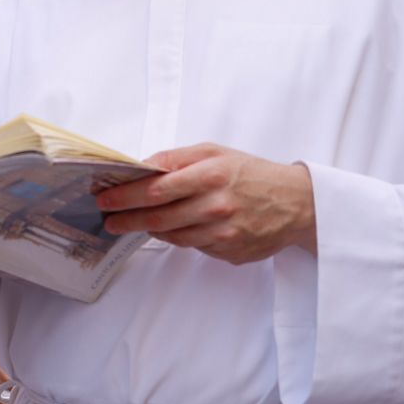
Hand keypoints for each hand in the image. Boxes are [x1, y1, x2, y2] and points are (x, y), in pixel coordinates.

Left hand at [96, 143, 316, 264]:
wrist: (298, 203)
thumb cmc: (252, 173)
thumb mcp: (216, 153)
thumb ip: (177, 159)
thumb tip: (142, 167)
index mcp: (211, 175)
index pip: (156, 188)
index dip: (125, 195)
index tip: (105, 198)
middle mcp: (216, 205)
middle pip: (158, 216)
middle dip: (126, 218)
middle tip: (108, 219)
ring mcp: (223, 232)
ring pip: (172, 235)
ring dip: (148, 229)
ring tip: (130, 223)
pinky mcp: (229, 251)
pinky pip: (192, 246)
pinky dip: (178, 237)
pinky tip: (171, 228)